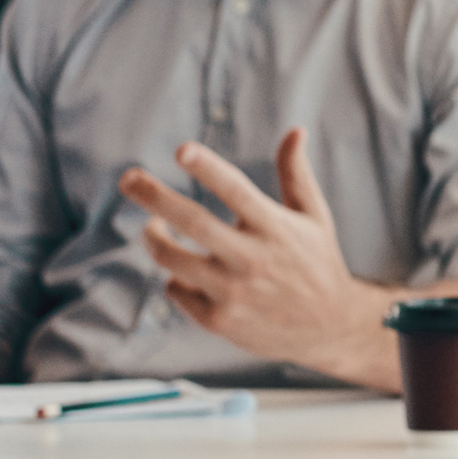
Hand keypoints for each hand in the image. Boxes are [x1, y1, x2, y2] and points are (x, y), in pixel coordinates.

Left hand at [123, 130, 395, 378]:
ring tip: (152, 225)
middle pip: (192, 222)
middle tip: (128, 178)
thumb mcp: (314, 217)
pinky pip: (176, 289)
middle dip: (153, 196)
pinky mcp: (219, 320)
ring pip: (171, 259)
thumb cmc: (318, 263)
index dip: (209, 169)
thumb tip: (295, 130)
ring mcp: (233, 293)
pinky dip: (175, 276)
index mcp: (275, 228)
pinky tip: (185, 271)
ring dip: (153, 237)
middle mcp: (253, 259)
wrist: (330, 328)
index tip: (182, 150)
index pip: (237, 192)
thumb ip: (296, 174)